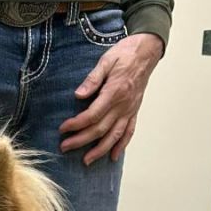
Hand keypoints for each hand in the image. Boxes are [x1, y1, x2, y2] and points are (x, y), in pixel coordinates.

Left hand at [59, 33, 163, 164]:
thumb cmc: (126, 53)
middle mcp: (123, 105)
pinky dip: (122, 145)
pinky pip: (129, 132)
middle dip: (81, 140)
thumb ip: (92, 79)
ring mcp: (130, 110)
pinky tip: (113, 156)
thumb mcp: (106, 60)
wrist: (148, 50)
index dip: (76, 124)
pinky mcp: (134, 111)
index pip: (92, 115)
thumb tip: (79, 95)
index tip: (63, 129)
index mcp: (114, 92)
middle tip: (65, 147)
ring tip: (86, 161)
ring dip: (100, 150)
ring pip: (114, 135)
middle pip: (100, 129)